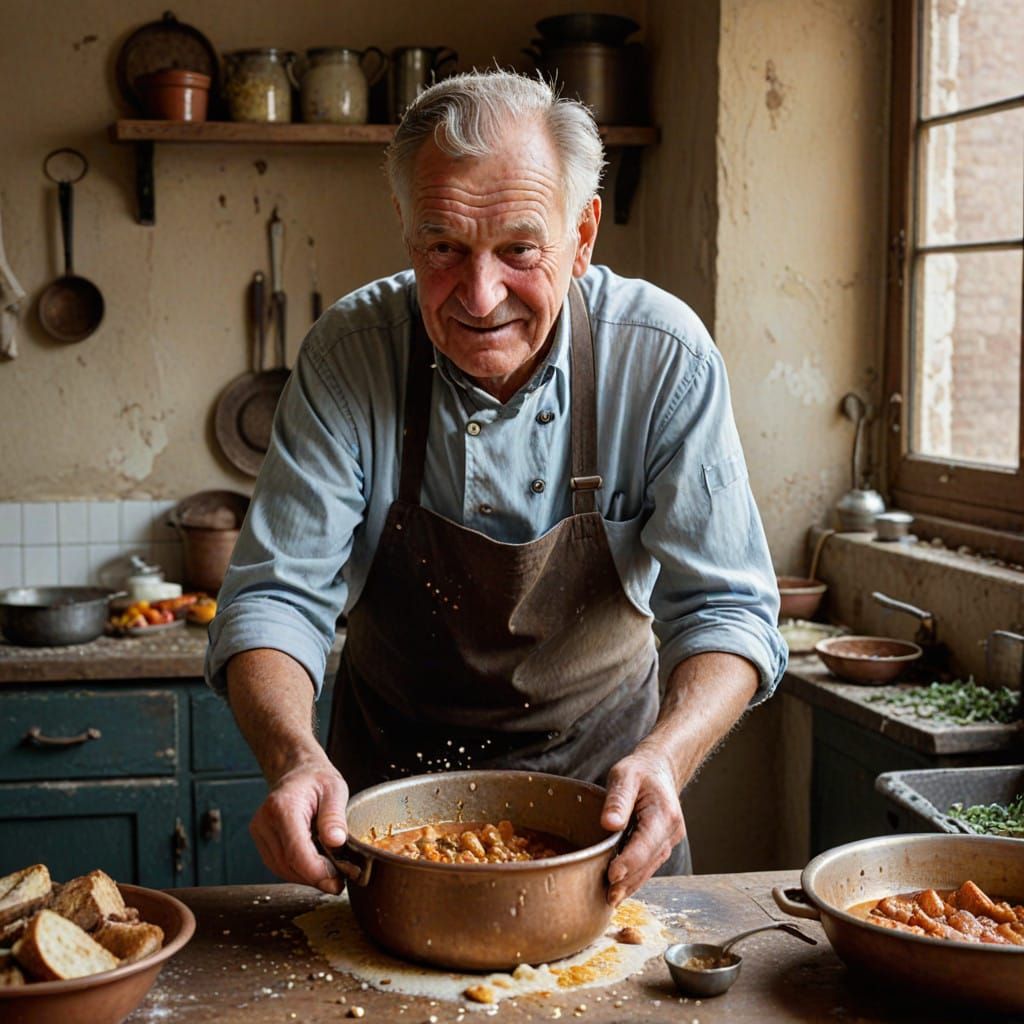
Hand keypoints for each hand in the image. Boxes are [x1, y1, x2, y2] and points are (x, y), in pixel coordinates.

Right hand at [249, 755, 349, 894]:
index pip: (295, 851)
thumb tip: (336, 842)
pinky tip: (315, 866)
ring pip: (282, 870)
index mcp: (283, 807)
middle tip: (340, 881)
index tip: (337, 881)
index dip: (316, 872)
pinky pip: (278, 865)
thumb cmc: (317, 779)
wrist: (299, 772)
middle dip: (315, 878)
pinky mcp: (261, 841)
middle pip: (288, 865)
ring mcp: (259, 832)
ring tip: (330, 873)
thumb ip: (334, 816)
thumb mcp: (335, 790)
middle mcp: (264, 821)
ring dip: (307, 877)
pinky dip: (298, 871)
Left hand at [600, 747, 685, 905]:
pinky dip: (636, 877)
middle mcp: (671, 830)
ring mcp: (669, 840)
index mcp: (663, 813)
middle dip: (628, 880)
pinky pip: (649, 864)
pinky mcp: (663, 845)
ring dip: (631, 884)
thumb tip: (609, 823)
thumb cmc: (640, 771)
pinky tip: (621, 888)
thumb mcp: (625, 776)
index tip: (611, 875)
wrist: (659, 770)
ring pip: (650, 867)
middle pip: (648, 862)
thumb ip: (618, 799)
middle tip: (608, 895)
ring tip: (612, 898)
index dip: (629, 862)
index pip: (645, 844)